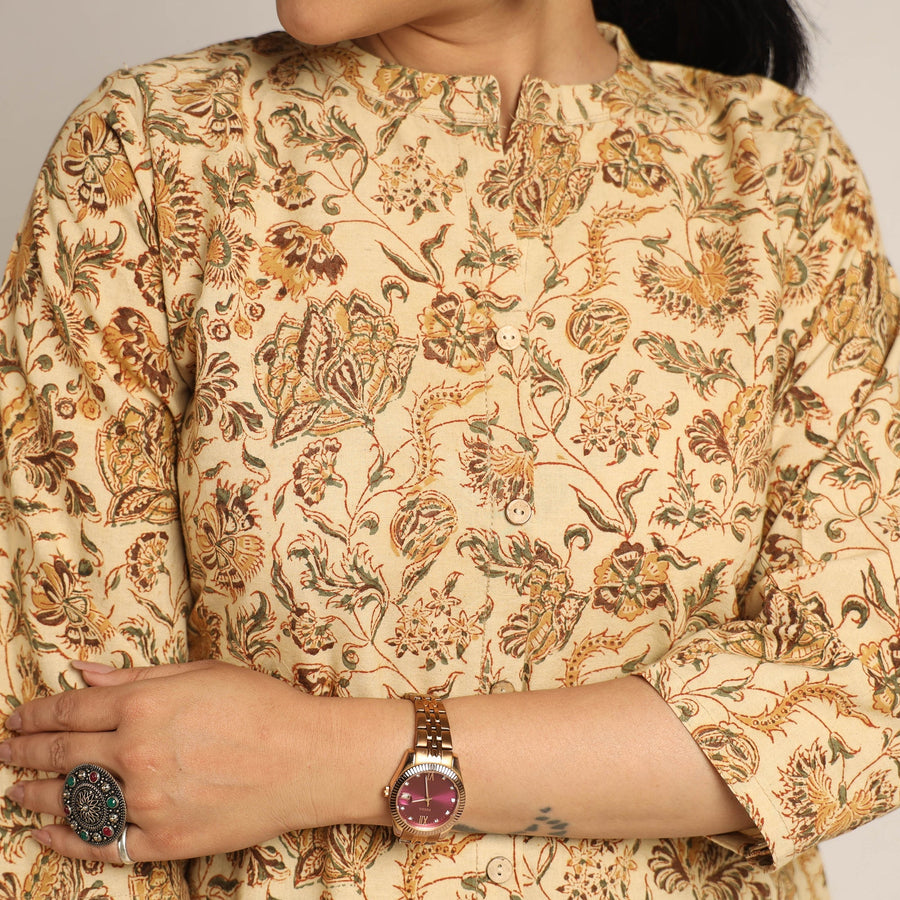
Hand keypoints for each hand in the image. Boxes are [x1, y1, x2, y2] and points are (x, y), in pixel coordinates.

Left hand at [1, 660, 329, 863]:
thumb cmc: (262, 706)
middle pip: (61, 754)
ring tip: (14, 793)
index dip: (35, 714)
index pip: (70, 710)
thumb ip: (137, 677)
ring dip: (34, 797)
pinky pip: (102, 844)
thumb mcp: (202, 674)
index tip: (16, 717)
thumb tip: (83, 673)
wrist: (308, 757)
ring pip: (72, 801)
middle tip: (4, 751)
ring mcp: (148, 801)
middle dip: (24, 751)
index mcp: (145, 705)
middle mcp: (136, 754)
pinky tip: (44, 835)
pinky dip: (66, 841)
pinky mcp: (164, 840)